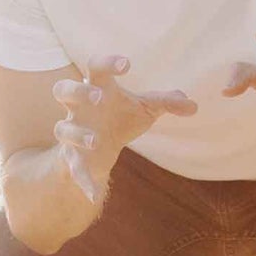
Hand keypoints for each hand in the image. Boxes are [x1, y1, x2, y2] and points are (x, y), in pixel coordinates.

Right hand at [52, 54, 195, 202]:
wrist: (101, 148)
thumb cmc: (122, 117)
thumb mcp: (146, 109)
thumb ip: (168, 103)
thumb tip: (193, 105)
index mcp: (99, 88)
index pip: (96, 68)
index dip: (107, 62)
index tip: (127, 64)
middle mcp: (80, 108)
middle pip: (64, 90)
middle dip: (78, 92)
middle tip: (99, 97)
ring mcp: (73, 131)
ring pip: (62, 129)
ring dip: (77, 134)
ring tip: (95, 140)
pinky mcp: (72, 157)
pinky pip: (71, 167)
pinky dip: (81, 180)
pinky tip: (92, 194)